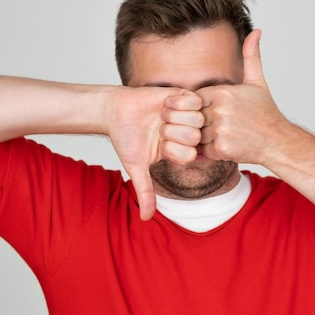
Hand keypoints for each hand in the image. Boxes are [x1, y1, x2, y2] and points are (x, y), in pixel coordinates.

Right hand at [108, 87, 203, 219]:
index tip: (158, 143)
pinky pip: (195, 100)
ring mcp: (187, 114)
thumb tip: (146, 218)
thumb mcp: (136, 167)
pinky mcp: (184, 96)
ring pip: (198, 118)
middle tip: (159, 127)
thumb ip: (145, 191)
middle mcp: (186, 133)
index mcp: (180, 150)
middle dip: (173, 132)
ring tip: (162, 115)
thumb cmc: (125, 139)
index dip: (173, 148)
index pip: (191, 154)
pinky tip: (166, 103)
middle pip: (196, 137)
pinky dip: (177, 102)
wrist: (115, 111)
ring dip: (175, 117)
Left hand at [197, 29, 289, 165]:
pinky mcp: (220, 148)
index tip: (217, 111)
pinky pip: (203, 150)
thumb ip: (251, 56)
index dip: (204, 106)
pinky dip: (211, 150)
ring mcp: (220, 130)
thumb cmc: (266, 113)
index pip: (196, 98)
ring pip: (197, 133)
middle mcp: (220, 110)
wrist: (278, 141)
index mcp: (223, 92)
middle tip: (220, 125)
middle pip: (194, 116)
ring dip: (206, 137)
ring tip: (224, 135)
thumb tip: (256, 31)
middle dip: (204, 122)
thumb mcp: (257, 82)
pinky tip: (226, 145)